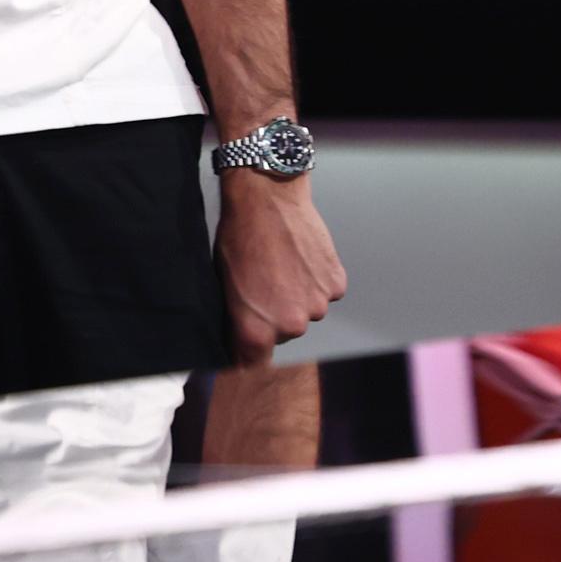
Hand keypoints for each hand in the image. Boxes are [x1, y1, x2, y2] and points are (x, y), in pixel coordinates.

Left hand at [216, 172, 345, 359]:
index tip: (249, 351)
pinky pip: (326, 292)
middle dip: (275, 316)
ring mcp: (317, 305)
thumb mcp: (224, 282)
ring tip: (284, 265)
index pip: (255, 363)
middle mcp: (291, 324)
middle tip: (266, 284)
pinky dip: (316, 280)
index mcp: (257, 328)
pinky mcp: (335, 285)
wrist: (268, 198)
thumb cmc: (240, 235)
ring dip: (299, 297)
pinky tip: (302, 258)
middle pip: (284, 333)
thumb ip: (237, 319)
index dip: (250, 357)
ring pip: (308, 312)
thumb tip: (240, 343)